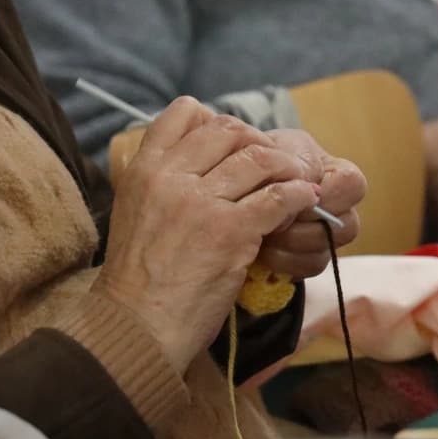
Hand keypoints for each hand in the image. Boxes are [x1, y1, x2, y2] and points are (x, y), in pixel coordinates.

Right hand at [93, 98, 320, 373]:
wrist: (136, 326)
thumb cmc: (137, 280)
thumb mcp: (132, 214)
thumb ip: (162, 183)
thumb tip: (202, 164)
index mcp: (143, 170)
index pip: (184, 112)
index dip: (216, 119)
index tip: (234, 143)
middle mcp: (171, 178)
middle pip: (230, 130)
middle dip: (259, 141)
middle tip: (275, 162)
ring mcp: (202, 202)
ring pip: (260, 159)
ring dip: (288, 167)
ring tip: (298, 181)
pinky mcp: (231, 231)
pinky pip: (278, 197)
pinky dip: (298, 195)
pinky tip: (304, 202)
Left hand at [254, 129, 365, 277]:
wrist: (231, 186)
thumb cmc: (253, 159)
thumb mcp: (270, 147)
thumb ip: (289, 157)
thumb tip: (305, 179)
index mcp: (332, 171)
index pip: (352, 185)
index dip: (326, 194)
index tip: (296, 194)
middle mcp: (336, 205)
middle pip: (348, 225)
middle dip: (307, 226)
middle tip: (277, 221)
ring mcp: (323, 234)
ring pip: (327, 250)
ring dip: (292, 243)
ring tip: (263, 234)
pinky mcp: (307, 258)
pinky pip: (309, 267)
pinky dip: (285, 261)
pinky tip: (263, 251)